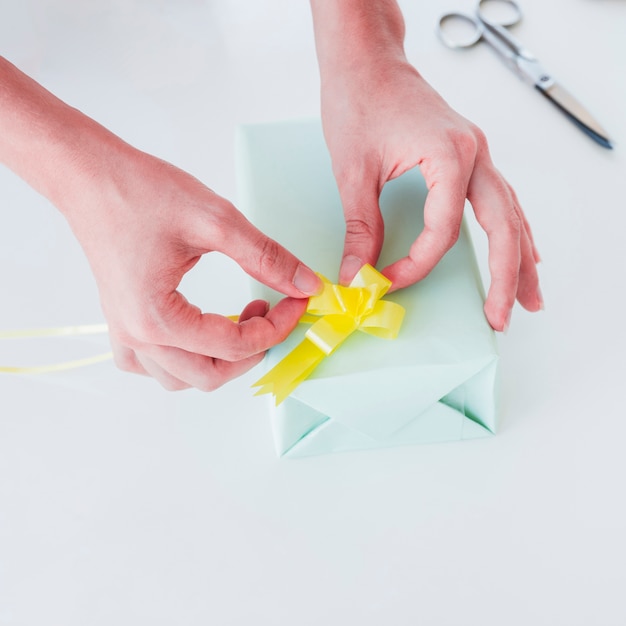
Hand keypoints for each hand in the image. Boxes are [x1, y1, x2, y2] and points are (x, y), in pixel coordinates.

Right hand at [63, 143, 320, 390]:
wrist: (90, 176)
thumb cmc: (142, 192)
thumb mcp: (217, 221)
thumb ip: (266, 258)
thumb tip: (306, 285)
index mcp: (157, 319)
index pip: (233, 346)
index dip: (276, 327)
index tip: (297, 301)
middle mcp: (137, 336)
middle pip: (209, 375)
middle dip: (252, 350)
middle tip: (274, 314)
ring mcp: (125, 332)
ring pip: (181, 377)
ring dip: (220, 359)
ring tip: (241, 318)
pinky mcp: (122, 320)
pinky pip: (152, 365)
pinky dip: (182, 359)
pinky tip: (201, 330)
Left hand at [321, 60, 541, 330]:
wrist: (367, 61)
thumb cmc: (359, 101)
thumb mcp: (354, 171)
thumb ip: (361, 226)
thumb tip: (359, 274)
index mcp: (450, 155)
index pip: (444, 230)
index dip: (416, 264)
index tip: (387, 282)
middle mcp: (475, 154)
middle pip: (503, 227)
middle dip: (506, 276)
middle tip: (501, 317)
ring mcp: (477, 153)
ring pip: (512, 214)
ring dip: (521, 258)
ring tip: (529, 298)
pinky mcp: (469, 155)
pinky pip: (502, 199)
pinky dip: (513, 230)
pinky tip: (522, 250)